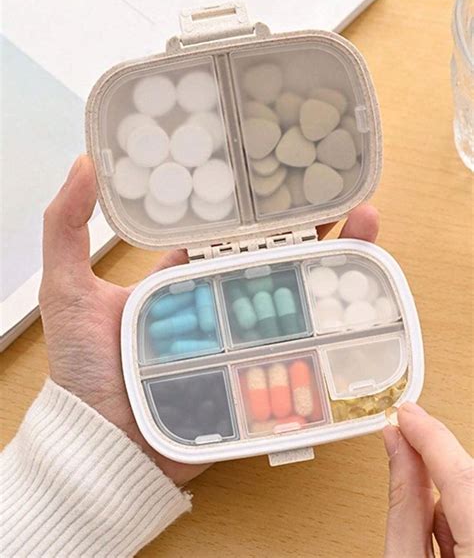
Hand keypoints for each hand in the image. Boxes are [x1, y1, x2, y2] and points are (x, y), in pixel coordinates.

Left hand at [39, 154, 378, 485]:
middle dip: (310, 229)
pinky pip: (297, 345)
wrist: (106, 446)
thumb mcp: (68, 291)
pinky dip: (329, 325)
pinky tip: (361, 300)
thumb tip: (85, 163)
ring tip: (370, 232)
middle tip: (345, 198)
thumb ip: (66, 228)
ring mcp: (242, 337)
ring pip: (294, 295)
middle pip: (273, 259)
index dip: (258, 207)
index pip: (228, 235)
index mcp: (183, 279)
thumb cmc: (84, 372)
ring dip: (332, 266)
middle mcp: (218, 303)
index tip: (287, 177)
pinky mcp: (257, 370)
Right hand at [383, 403, 473, 557]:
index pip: (461, 476)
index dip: (428, 437)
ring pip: (473, 493)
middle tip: (400, 440)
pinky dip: (462, 521)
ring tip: (429, 546)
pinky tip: (448, 551)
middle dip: (434, 468)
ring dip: (447, 505)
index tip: (404, 413)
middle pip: (468, 480)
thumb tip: (397, 446)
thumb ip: (403, 504)